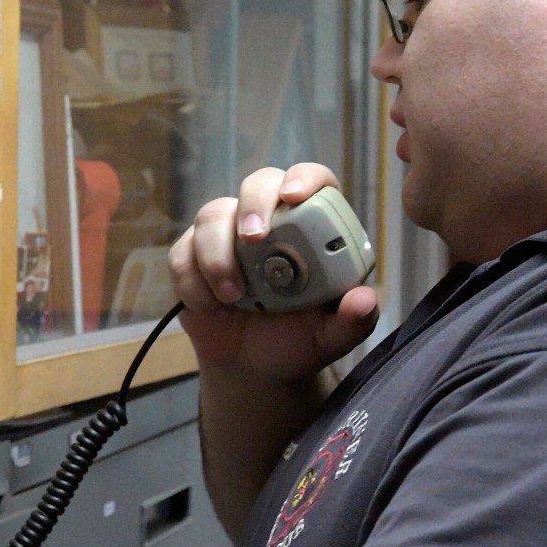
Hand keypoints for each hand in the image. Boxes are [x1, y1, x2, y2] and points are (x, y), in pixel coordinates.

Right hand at [168, 164, 378, 383]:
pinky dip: (194, 282)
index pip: (311, 182)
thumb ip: (352, 319)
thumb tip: (364, 299)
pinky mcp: (192, 257)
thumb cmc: (298, 339)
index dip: (304, 179)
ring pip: (212, 215)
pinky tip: (211, 306)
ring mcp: (226, 236)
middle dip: (252, 204)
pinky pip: (182, 254)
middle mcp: (268, 222)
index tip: (295, 197)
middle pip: (258, 183)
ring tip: (233, 295)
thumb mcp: (331, 336)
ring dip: (217, 254)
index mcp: (310, 228)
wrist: (255, 368)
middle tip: (253, 237)